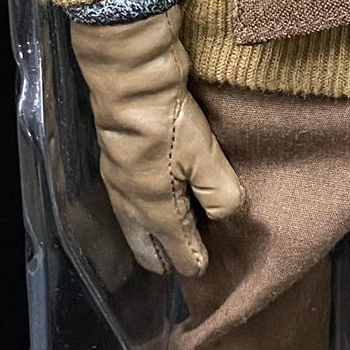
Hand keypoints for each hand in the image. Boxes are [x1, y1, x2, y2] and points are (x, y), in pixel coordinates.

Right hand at [69, 7, 244, 276]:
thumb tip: (230, 216)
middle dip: (160, 255)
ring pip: (132, 220)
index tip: (202, 271)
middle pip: (143, 241)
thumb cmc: (166, 119)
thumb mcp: (202, 155)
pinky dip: (141, 209)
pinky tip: (154, 198)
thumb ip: (219, 190)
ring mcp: (119, 177)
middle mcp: (129, 199)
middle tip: (178, 264)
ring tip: (166, 238)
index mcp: (152, 207)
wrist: (130, 78)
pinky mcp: (118, 156)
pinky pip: (130, 197)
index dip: (188, 260)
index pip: (172, 247)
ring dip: (148, 233)